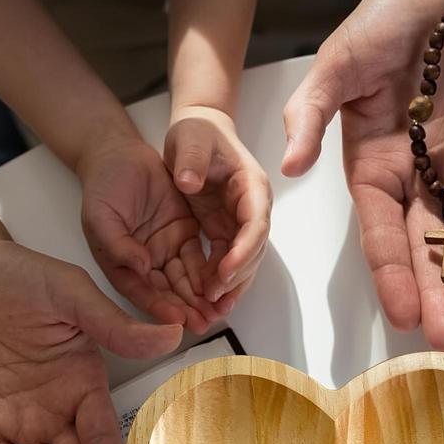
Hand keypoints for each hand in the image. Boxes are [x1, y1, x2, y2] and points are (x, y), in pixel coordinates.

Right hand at [78, 134, 218, 334]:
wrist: (120, 155)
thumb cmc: (104, 186)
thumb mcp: (101, 215)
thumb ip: (118, 244)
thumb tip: (141, 267)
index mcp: (122, 264)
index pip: (142, 292)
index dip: (159, 307)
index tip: (177, 319)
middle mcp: (145, 263)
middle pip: (168, 292)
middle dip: (186, 310)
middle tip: (204, 324)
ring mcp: (166, 250)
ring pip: (186, 280)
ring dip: (201, 298)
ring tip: (217, 313)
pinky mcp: (184, 235)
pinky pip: (199, 259)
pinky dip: (210, 274)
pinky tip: (223, 286)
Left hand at [164, 106, 270, 313]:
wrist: (196, 132)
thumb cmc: (197, 132)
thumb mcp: (191, 137)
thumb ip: (190, 159)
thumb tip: (188, 183)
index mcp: (252, 186)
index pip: (256, 225)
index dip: (243, 251)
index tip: (225, 272)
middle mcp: (252, 208)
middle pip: (253, 250)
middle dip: (237, 278)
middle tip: (215, 299)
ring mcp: (240, 223)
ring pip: (243, 262)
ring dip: (231, 287)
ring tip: (213, 310)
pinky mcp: (225, 232)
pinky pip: (225, 262)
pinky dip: (218, 281)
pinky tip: (206, 300)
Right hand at [282, 0, 443, 350]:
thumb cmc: (395, 10)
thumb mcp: (343, 57)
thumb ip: (313, 109)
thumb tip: (287, 166)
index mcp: (375, 165)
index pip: (382, 232)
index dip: (392, 275)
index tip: (404, 317)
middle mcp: (418, 177)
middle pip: (426, 246)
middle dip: (435, 292)